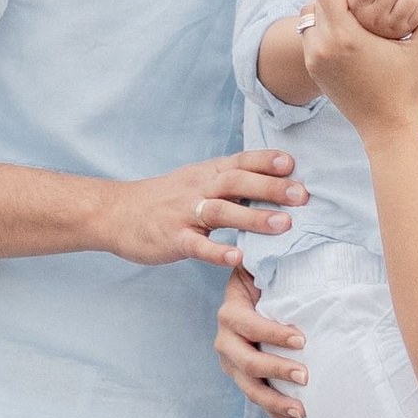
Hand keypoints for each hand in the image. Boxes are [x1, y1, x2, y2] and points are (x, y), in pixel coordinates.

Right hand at [101, 145, 307, 266]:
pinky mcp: (172, 239)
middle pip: (237, 182)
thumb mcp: (197, 182)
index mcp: (207, 173)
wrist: (115, 212)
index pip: (241, 161)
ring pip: (221, 211)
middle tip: (302, 195)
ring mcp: (184, 214)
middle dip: (270, 187)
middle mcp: (198, 188)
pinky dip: (217, 251)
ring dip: (253, 217)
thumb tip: (276, 184)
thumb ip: (231, 183)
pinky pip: (197, 245)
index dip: (266, 161)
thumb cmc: (165, 200)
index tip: (293, 164)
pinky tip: (237, 257)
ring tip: (283, 225)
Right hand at [215, 263, 309, 417]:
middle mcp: (226, 340)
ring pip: (249, 388)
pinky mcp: (244, 379)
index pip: (247, 325)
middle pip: (245, 362)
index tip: (301, 339)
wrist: (255, 296)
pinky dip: (276, 412)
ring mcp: (233, 363)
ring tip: (302, 412)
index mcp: (232, 311)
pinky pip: (258, 399)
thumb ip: (274, 264)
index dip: (272, 333)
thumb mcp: (265, 268)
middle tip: (306, 376)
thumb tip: (295, 242)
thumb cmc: (268, 282)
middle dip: (275, 371)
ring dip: (275, 402)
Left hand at [301, 0, 417, 138]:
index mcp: (346, 38)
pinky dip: (323, 27)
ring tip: (350, 11)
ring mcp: (314, 61)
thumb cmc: (410, 89)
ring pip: (308, 19)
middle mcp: (323, 48)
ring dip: (325, 9)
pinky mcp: (315, 72)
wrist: (389, 129)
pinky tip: (347, 30)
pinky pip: (310, 37)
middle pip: (314, 1)